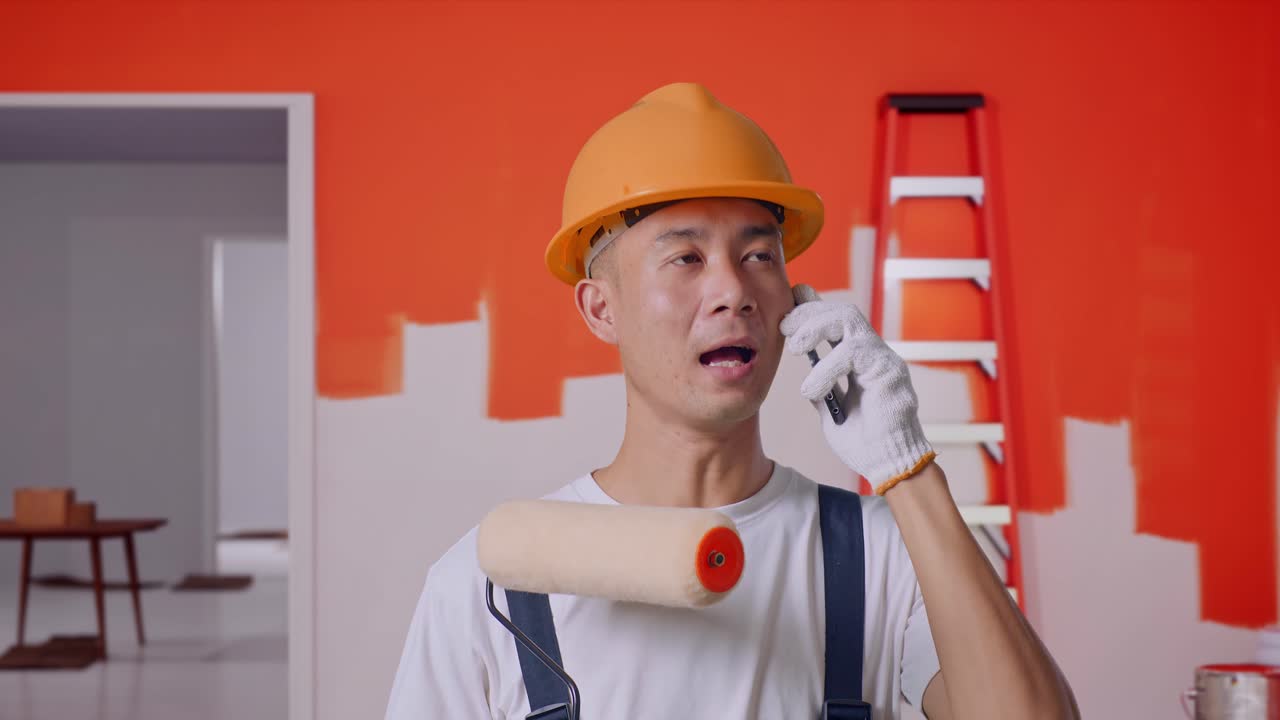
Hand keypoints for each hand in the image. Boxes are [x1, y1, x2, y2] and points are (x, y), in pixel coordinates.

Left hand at [779, 284, 934, 493]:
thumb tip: (805, 366)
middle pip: (842, 311)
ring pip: (849, 319)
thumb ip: (821, 385)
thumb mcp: (830, 409)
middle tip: (785, 327)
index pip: (836, 321)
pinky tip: (813, 389)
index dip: (812, 308)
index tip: (786, 309)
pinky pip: (854, 353)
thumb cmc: (863, 442)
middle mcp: (872, 353)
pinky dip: (827, 368)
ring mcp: (883, 359)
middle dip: (809, 312)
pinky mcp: (890, 371)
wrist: (886, 466)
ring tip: (795, 348)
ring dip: (816, 328)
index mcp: (858, 359)